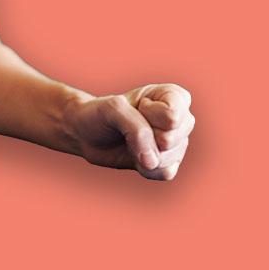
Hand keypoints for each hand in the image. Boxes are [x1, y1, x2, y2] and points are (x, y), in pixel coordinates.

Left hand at [68, 83, 193, 179]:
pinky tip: (135, 156)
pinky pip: (165, 173)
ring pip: (169, 158)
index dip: (148, 114)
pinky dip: (145, 168)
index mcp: (173, 96)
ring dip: (142, 152)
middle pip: (171, 138)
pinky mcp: (169, 164)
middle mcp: (181, 119)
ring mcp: (178, 143)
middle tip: (129, 125)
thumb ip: (137, 129)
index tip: (137, 107)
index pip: (172, 115)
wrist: (87, 133)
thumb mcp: (113, 109)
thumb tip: (153, 162)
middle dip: (144, 135)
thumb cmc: (101, 114)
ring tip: (131, 139)